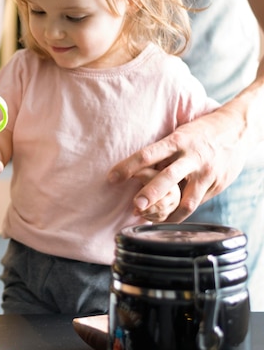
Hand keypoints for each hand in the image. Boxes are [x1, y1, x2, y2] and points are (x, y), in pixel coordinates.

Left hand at [109, 106, 248, 222]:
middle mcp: (191, 157)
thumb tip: (137, 168)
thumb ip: (163, 151)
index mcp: (178, 140)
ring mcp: (206, 173)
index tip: (112, 178)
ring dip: (168, 213)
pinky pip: (197, 203)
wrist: (237, 129)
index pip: (148, 154)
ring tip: (152, 220)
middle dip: (150, 193)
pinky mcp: (217, 185)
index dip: (128, 167)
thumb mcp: (180, 133)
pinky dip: (183, 212)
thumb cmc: (200, 130)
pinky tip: (170, 218)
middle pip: (167, 178)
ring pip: (187, 200)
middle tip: (134, 206)